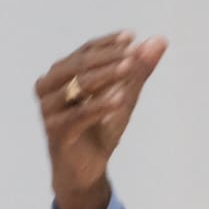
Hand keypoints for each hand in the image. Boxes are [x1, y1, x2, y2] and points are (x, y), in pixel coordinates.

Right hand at [34, 31, 167, 208]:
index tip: (132, 37)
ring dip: (106, 76)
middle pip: (79, 65)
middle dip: (108, 58)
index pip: (85, 51)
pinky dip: (100, 105)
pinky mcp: (56, 131)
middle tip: (134, 54)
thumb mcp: (124, 97)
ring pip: (78, 85)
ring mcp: (49, 109)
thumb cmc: (99, 131)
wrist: (86, 171)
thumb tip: (159, 41)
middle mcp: (48, 87)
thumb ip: (138, 71)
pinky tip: (120, 99)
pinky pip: (79, 114)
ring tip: (130, 69)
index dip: (108, 44)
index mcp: (61, 75)